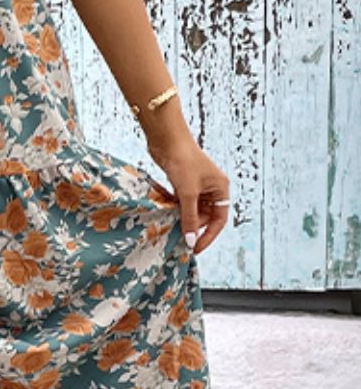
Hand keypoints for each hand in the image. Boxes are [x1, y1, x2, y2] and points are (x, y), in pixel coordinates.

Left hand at [144, 125, 230, 254]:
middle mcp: (212, 188)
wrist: (167, 140)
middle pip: (205, 217)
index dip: (207, 236)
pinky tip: (167, 217)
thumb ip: (189, 218)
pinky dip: (176, 211)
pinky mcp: (183, 184)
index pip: (219, 221)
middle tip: (178, 239)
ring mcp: (198, 186)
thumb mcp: (187, 194)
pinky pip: (183, 204)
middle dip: (192, 227)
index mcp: (221, 189)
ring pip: (193, 211)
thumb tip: (189, 241)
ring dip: (183, 219)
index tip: (194, 249)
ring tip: (171, 228)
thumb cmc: (183, 161)